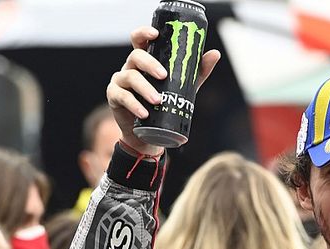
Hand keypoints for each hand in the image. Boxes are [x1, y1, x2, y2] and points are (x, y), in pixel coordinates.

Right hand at [107, 25, 220, 154]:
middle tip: (164, 75)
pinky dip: (134, 105)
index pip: (139, 40)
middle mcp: (130, 67)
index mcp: (145, 61)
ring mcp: (120, 81)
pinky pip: (122, 97)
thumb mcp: (184, 86)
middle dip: (150, 64)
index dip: (144, 33)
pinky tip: (144, 113)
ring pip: (130, 77)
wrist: (151, 134)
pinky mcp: (114, 97)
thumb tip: (215, 53)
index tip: (155, 34)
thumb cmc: (166, 104)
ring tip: (158, 100)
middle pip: (136, 56)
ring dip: (145, 88)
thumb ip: (197, 70)